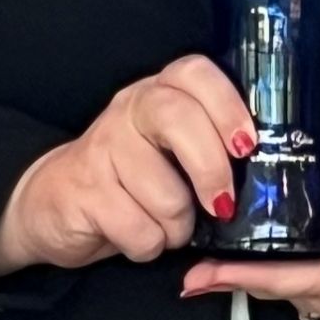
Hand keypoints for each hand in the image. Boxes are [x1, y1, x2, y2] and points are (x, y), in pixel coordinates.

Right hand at [0, 56, 258, 273]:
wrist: (54, 203)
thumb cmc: (131, 181)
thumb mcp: (170, 152)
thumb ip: (209, 146)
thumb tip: (265, 173)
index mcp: (158, 94)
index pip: (194, 73)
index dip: (226, 106)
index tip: (246, 146)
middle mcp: (127, 111)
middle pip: (178, 120)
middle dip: (210, 170)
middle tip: (222, 205)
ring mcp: (101, 149)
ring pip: (164, 193)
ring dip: (178, 226)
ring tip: (168, 227)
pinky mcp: (83, 192)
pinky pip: (138, 230)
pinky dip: (148, 246)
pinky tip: (139, 238)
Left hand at [186, 157, 319, 319]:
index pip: (313, 280)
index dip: (258, 278)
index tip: (214, 274)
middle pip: (303, 298)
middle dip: (247, 287)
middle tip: (194, 274)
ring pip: (314, 303)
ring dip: (268, 288)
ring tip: (219, 273)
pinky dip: (296, 287)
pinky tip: (273, 273)